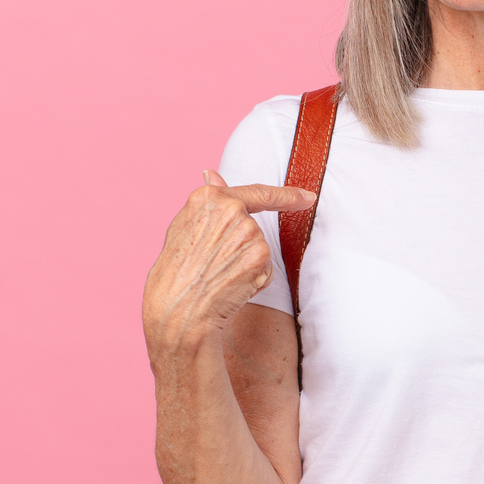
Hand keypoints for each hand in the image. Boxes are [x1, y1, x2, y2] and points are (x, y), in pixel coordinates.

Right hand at [142, 171, 316, 365]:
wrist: (179, 309)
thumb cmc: (175, 272)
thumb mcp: (184, 227)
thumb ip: (208, 201)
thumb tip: (213, 173)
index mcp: (208, 197)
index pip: (257, 192)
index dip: (286, 196)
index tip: (307, 197)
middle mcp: (232, 209)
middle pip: (253, 226)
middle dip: (242, 246)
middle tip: (213, 266)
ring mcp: (249, 232)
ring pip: (259, 248)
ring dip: (245, 263)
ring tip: (217, 276)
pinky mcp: (262, 256)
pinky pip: (265, 268)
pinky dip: (253, 280)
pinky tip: (231, 286)